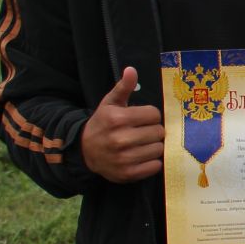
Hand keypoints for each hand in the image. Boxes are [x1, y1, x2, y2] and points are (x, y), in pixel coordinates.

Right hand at [81, 66, 163, 182]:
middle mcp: (120, 139)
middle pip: (159, 132)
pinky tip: (141, 157)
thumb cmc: (103, 124)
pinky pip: (155, 166)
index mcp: (117, 119)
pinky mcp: (128, 173)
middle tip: (142, 132)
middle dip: (153, 131)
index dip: (150, 116)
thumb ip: (123, 87)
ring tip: (141, 144)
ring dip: (153, 146)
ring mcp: (124, 158)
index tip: (142, 119)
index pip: (154, 114)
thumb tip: (131, 70)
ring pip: (159, 149)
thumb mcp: (110, 104)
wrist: (85, 151)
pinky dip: (152, 162)